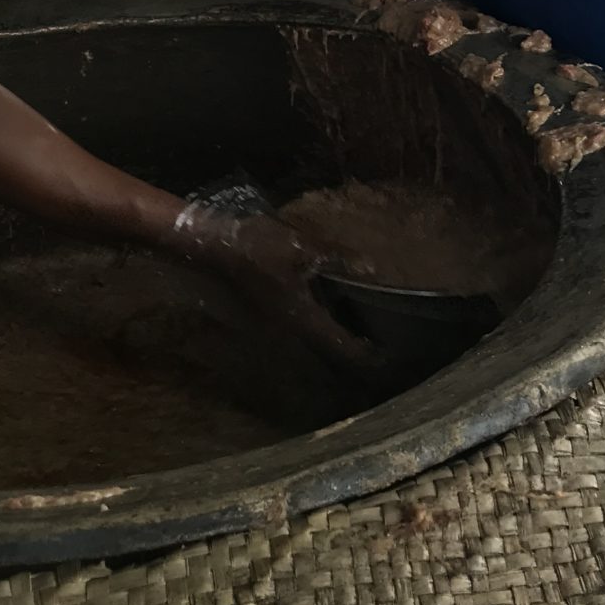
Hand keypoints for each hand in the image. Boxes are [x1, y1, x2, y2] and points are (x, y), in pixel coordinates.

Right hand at [180, 210, 376, 370]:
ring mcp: (278, 324)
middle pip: (329, 349)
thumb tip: (372, 269)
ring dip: (335, 338)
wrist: (216, 247)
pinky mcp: (271, 313)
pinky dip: (321, 324)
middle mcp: (292, 330)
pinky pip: (303, 326)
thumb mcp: (303, 248)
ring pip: (314, 339)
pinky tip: (329, 308)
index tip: (388, 358)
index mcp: (304, 318)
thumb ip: (338, 258)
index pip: (342, 347)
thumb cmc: (260, 248)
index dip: (366, 355)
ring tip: (359, 329)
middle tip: (379, 345)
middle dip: (352, 350)